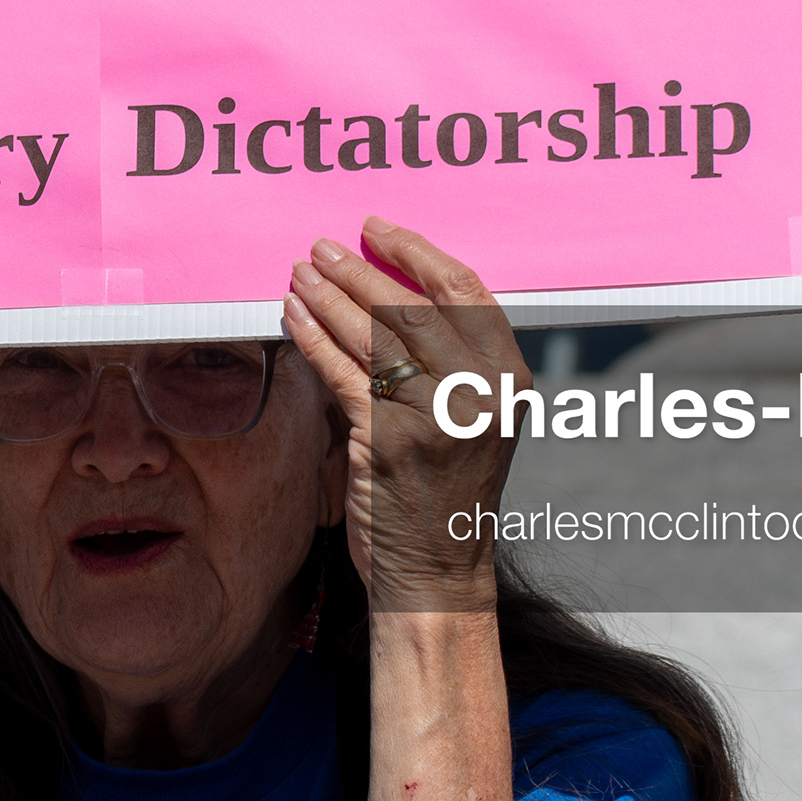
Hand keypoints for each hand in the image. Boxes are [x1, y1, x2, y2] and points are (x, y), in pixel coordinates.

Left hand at [283, 217, 527, 607]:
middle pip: (412, 306)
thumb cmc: (446, 491)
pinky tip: (292, 317)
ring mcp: (434, 417)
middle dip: (360, 271)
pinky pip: (341, 373)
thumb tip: (389, 293)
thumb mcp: (471, 419)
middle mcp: (478, 393)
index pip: (465, 291)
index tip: (377, 229)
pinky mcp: (386, 440)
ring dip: (329, 297)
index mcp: (508, 378)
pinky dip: (312, 339)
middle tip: (322, 248)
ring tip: (300, 272)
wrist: (437, 571)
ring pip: (373, 336)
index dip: (416, 252)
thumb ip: (450, 362)